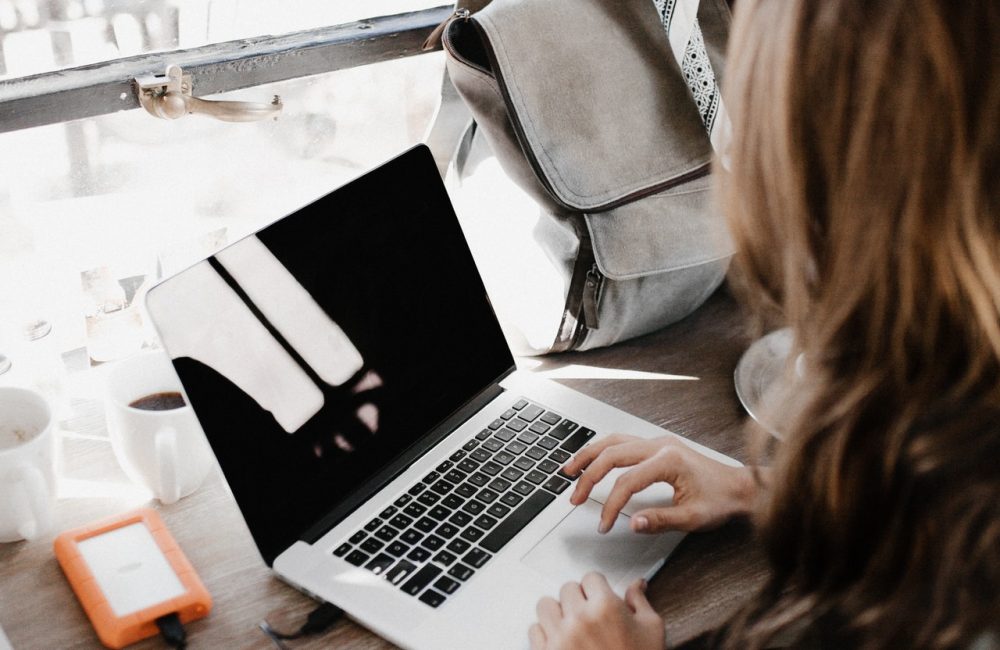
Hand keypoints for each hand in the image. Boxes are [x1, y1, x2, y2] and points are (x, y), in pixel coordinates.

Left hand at [529, 573, 663, 649]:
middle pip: (567, 589)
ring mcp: (560, 637)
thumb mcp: (651, 631)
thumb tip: (636, 585)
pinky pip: (534, 630)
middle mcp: (579, 619)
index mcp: (606, 607)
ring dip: (557, 613)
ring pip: (546, 605)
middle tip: (589, 615)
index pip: (591, 578)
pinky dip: (545, 634)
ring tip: (571, 625)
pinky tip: (561, 641)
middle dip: (578, 599)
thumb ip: (640, 602)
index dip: (598, 588)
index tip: (600, 598)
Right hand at [563, 434, 758, 533]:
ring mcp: (658, 442)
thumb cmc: (721, 500)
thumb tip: (633, 523)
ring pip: (613, 441)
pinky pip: (622, 441)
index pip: (626, 482)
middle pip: (612, 454)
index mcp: (668, 461)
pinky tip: (592, 459)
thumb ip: (660, 520)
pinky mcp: (658, 446)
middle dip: (588, 476)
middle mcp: (660, 445)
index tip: (604, 524)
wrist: (740, 487)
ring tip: (570, 470)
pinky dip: (603, 450)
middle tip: (574, 497)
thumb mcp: (693, 518)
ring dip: (589, 455)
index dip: (610, 505)